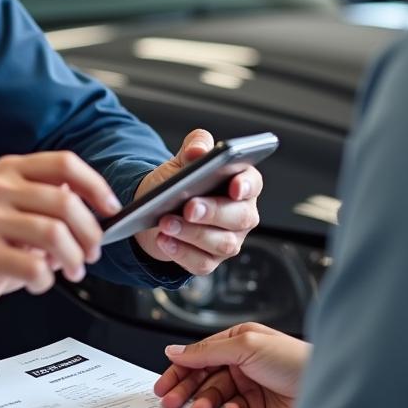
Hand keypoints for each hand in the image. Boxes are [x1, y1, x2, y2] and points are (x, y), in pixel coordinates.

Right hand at [0, 152, 120, 323]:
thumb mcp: (14, 209)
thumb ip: (49, 199)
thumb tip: (95, 204)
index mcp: (8, 170)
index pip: (64, 163)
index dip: (96, 186)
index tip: (110, 208)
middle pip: (66, 201)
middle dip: (90, 233)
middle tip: (92, 252)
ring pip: (55, 234)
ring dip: (74, 259)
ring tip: (72, 270)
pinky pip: (35, 267)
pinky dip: (46, 280)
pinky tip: (39, 281)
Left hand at [133, 129, 262, 274]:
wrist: (156, 211)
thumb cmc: (178, 183)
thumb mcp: (183, 159)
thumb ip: (195, 145)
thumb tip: (198, 150)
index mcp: (240, 184)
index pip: (252, 183)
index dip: (246, 185)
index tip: (234, 186)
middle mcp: (241, 214)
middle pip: (240, 216)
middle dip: (213, 212)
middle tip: (189, 207)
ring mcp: (229, 240)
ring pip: (222, 243)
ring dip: (192, 233)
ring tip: (167, 222)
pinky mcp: (211, 260)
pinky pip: (202, 262)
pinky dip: (181, 252)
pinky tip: (164, 240)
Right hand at [155, 322, 310, 407]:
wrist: (329, 391)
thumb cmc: (294, 360)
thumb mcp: (246, 346)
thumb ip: (207, 350)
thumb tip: (175, 351)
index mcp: (238, 341)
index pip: (199, 355)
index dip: (180, 369)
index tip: (163, 385)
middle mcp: (242, 363)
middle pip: (204, 377)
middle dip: (186, 390)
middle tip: (170, 403)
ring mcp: (250, 387)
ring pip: (216, 397)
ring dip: (205, 404)